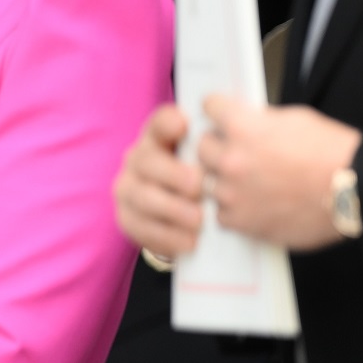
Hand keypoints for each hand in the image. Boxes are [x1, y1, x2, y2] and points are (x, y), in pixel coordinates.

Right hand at [114, 104, 203, 257]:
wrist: (181, 218)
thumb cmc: (201, 180)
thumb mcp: (207, 160)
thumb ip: (215, 149)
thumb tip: (237, 138)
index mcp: (158, 137)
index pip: (159, 122)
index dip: (169, 121)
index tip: (184, 125)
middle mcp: (138, 158)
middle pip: (148, 160)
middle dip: (173, 173)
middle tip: (198, 186)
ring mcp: (127, 188)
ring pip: (143, 196)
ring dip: (172, 208)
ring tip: (198, 220)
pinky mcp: (126, 217)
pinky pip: (141, 227)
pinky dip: (167, 236)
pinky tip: (190, 241)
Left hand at [199, 95, 361, 250]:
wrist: (354, 190)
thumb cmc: (331, 153)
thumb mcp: (293, 118)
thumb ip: (260, 121)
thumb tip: (245, 124)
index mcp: (242, 126)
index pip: (208, 107)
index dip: (217, 109)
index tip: (218, 114)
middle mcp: (232, 158)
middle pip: (201, 146)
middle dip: (216, 146)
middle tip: (231, 150)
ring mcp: (234, 192)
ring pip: (207, 181)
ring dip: (222, 179)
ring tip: (243, 180)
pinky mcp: (244, 222)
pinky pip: (221, 214)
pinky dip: (232, 209)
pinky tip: (249, 203)